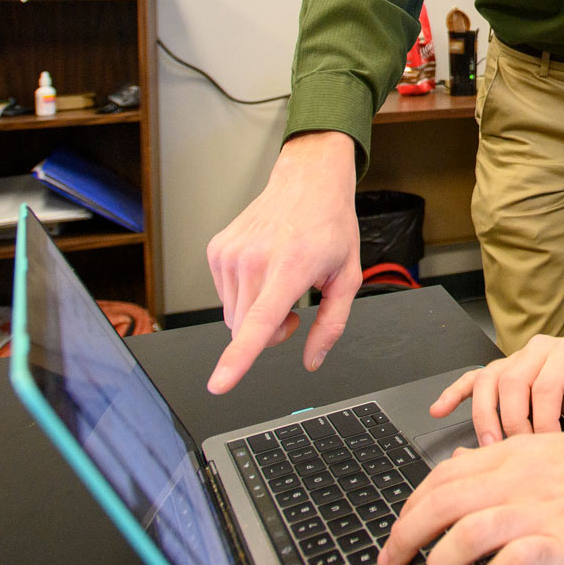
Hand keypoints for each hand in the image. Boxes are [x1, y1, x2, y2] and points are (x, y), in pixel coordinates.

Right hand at [206, 131, 361, 393]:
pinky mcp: (216, 250)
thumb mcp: (347, 276)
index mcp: (290, 268)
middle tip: (294, 304)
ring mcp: (231, 253)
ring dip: (256, 313)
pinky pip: (224, 295)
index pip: (259, 323)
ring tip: (280, 281)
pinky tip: (263, 269)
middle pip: (246, 330)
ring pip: (233, 317)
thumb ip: (332, 325)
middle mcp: (254, 259)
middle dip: (270, 332)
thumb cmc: (330, 225)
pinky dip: (244, 294)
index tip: (220, 383)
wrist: (308, 181)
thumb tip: (312, 360)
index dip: (238, 359)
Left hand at [377, 435, 563, 564]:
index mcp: (514, 455)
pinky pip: (511, 563)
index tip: (397, 530)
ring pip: (467, 533)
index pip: (443, 475)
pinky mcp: (561, 544)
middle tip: (391, 562)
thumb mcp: (548, 453)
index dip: (410, 505)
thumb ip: (501, 461)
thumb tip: (458, 464)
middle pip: (443, 504)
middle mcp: (520, 480)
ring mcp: (540, 511)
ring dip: (439, 563)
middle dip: (405, 537)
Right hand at [431, 335, 563, 445]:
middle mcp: (537, 351)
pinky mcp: (496, 368)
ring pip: (488, 379)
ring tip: (486, 445)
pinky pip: (470, 378)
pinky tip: (440, 409)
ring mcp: (513, 358)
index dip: (543, 422)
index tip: (545, 450)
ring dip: (484, 416)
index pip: (545, 387)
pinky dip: (453, 394)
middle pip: (513, 382)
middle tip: (516, 453)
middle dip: (512, 423)